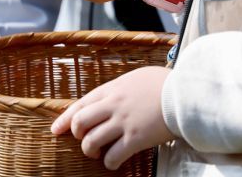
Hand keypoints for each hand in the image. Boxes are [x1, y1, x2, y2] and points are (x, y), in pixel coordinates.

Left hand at [51, 66, 173, 170]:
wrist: (184, 93)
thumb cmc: (164, 83)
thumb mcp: (137, 78)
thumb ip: (121, 88)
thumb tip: (114, 96)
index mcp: (112, 89)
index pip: (80, 104)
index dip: (65, 119)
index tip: (56, 130)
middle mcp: (113, 105)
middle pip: (80, 122)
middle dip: (77, 135)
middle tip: (85, 140)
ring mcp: (123, 122)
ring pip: (91, 142)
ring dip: (91, 151)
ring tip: (99, 153)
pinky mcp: (135, 139)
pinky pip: (113, 157)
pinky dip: (110, 163)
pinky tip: (115, 162)